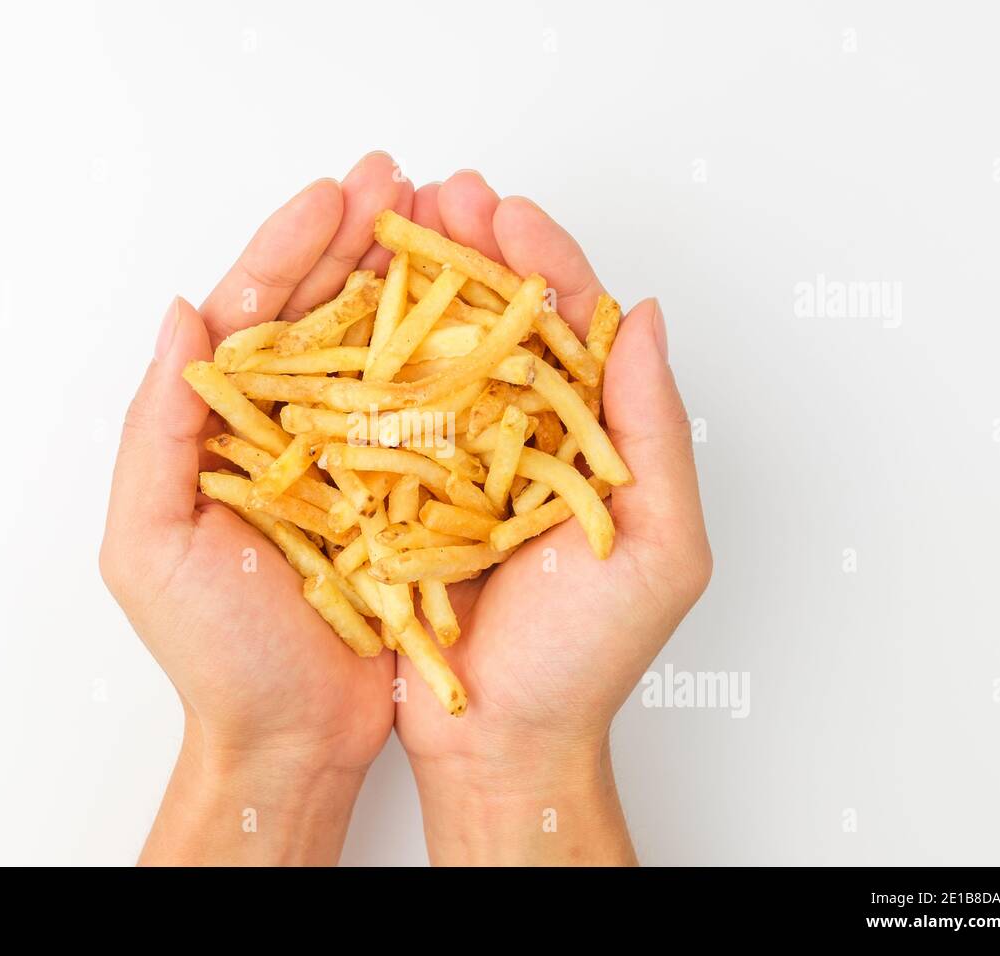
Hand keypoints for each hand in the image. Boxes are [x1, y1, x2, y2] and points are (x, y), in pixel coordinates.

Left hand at [99, 153, 411, 863]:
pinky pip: (429, 414)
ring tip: (447, 221)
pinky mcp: (404, 491)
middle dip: (358, 242)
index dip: (289, 248)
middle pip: (322, 314)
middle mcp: (288, 429)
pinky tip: (478, 315)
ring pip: (379, 350)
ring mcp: (348, 456)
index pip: (253, 315)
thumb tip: (181, 318)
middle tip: (402, 182)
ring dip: (409, 282)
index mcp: (222, 428)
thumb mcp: (152, 542)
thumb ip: (157, 430)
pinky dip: (451, 361)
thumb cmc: (214, 653)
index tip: (333, 196)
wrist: (292, 735)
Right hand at [393, 172, 712, 864]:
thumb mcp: (658, 544)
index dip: (541, 260)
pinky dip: (363, 362)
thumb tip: (647, 316)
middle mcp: (521, 436)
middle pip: (496, 322)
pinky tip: (342, 314)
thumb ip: (653, 430)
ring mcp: (456, 461)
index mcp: (590, 437)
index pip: (571, 326)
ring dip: (412, 288)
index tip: (505, 212)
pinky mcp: (398, 493)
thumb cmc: (588, 657)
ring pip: (434, 355)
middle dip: (468, 251)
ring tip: (384, 226)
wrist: (503, 737)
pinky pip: (380, 415)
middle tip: (434, 192)